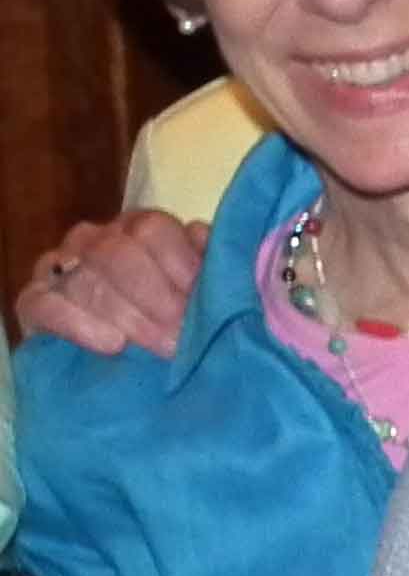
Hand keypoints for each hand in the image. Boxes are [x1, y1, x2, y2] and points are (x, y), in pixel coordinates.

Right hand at [16, 212, 206, 357]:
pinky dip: (80, 325)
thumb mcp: (197, 286)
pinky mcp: (33, 301)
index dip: (180, 265)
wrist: (122, 348)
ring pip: (84, 280)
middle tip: (182, 333)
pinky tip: (113, 344)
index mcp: (138, 227)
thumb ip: (207, 262)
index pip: (152, 229)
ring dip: (128, 316)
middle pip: (117, 252)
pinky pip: (43, 305)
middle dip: (155, 296)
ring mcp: (59, 267)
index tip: (201, 302)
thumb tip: (204, 236)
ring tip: (163, 347)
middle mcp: (95, 238)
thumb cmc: (172, 311)